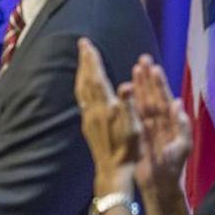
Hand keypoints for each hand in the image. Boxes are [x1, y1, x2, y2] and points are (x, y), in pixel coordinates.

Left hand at [75, 38, 140, 191]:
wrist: (113, 170)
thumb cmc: (128, 150)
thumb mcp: (133, 128)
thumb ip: (128, 105)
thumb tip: (127, 86)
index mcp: (105, 108)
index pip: (96, 78)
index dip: (92, 60)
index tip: (88, 44)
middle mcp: (93, 111)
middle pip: (86, 80)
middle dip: (85, 61)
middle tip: (83, 44)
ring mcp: (88, 118)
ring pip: (81, 89)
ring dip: (82, 72)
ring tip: (83, 59)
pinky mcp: (87, 125)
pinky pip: (82, 98)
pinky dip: (82, 85)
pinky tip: (84, 85)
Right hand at [129, 56, 190, 194]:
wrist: (160, 184)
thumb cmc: (173, 167)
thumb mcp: (182, 146)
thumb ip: (182, 126)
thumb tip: (177, 103)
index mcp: (171, 122)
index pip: (164, 97)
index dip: (159, 82)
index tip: (153, 67)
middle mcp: (160, 121)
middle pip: (152, 94)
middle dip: (148, 77)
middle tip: (142, 59)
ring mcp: (148, 126)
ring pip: (143, 101)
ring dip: (139, 85)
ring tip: (135, 69)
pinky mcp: (138, 133)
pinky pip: (134, 114)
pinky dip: (130, 102)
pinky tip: (126, 91)